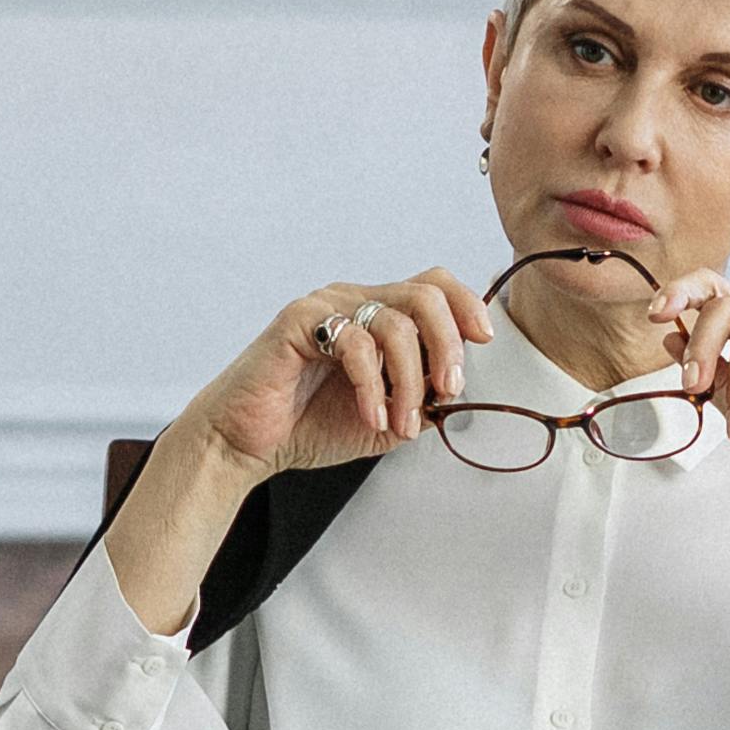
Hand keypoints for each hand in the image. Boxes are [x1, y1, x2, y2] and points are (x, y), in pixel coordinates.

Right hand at [106, 273, 497, 636]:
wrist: (246, 444)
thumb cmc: (309, 426)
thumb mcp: (385, 420)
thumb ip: (422, 402)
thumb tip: (457, 392)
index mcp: (377, 315)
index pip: (434, 285)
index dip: (466, 306)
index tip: (483, 341)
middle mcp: (355, 301)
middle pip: (426, 294)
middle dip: (447, 345)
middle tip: (447, 389)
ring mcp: (326, 307)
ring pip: (396, 323)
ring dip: (410, 381)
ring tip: (399, 423)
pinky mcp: (298, 322)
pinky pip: (355, 342)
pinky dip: (372, 386)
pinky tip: (370, 416)